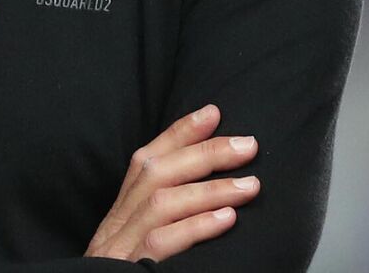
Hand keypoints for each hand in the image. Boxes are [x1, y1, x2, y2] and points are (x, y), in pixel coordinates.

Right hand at [84, 103, 260, 261]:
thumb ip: (162, 216)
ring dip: (210, 189)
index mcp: (120, 212)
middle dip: (203, 153)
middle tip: (248, 145)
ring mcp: (121, 247)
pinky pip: (162, 244)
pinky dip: (196, 227)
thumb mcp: (134, 242)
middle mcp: (117, 223)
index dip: (178, 133)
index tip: (213, 112)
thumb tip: (210, 189)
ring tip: (251, 185)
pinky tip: (227, 220)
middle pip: (155, 173)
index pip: (146, 160)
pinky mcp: (129, 270)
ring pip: (161, 203)